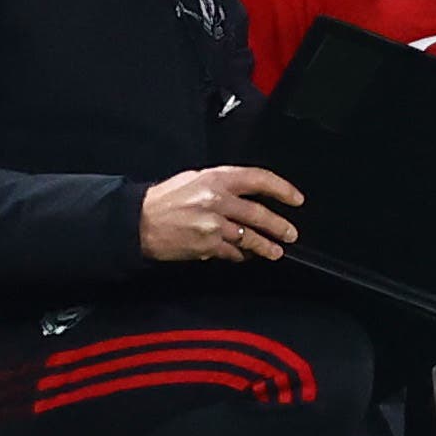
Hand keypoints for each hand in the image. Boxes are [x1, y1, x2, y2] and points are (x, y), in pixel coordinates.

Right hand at [140, 165, 303, 261]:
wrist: (139, 222)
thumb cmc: (166, 199)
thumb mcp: (195, 179)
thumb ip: (223, 184)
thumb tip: (250, 192)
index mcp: (215, 179)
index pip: (258, 179)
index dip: (282, 188)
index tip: (296, 199)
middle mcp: (216, 200)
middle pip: (258, 213)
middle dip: (279, 226)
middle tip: (291, 233)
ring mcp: (212, 225)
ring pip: (249, 237)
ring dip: (266, 246)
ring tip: (276, 251)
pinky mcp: (206, 246)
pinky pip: (232, 252)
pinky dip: (241, 255)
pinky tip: (247, 256)